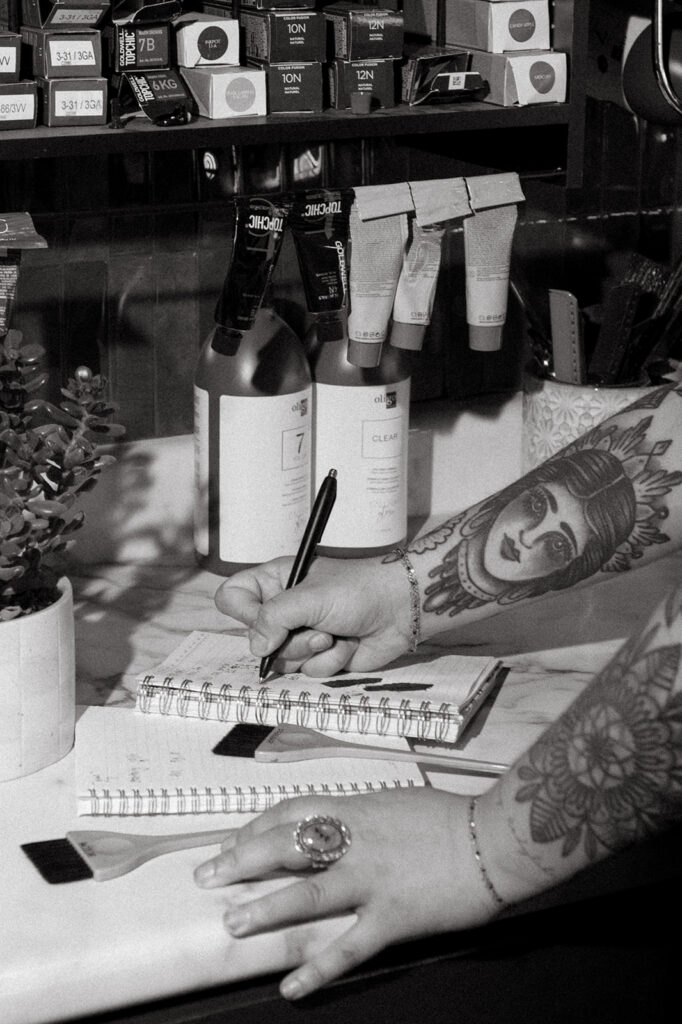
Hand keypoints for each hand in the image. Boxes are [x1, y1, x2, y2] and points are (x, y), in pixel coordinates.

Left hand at [194, 789, 499, 999]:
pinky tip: (292, 986)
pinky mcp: (393, 918)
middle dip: (243, 859)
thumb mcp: (397, 803)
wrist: (493, 839)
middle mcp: (356, 842)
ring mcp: (372, 880)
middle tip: (209, 874)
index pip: (293, 812)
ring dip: (268, 908)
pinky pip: (349, 947)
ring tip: (234, 921)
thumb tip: (337, 824)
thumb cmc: (451, 818)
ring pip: (309, 892)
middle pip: (287, 845)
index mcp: (356, 811)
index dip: (257, 826)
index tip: (233, 839)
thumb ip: (363, 815)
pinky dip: (319, 969)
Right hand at [214, 554, 412, 675]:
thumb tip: (256, 647)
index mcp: (276, 581)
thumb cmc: (357, 590)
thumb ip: (273, 618)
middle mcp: (284, 609)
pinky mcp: (320, 656)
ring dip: (311, 650)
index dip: (241, 612)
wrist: (401, 609)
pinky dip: (331, 660)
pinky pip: (309, 671)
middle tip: (316, 627)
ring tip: (335, 634)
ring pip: (282, 660)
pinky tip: (348, 644)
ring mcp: (301, 634)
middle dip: (289, 639)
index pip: (232, 597)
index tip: (262, 619)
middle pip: (257, 639)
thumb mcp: (309, 597)